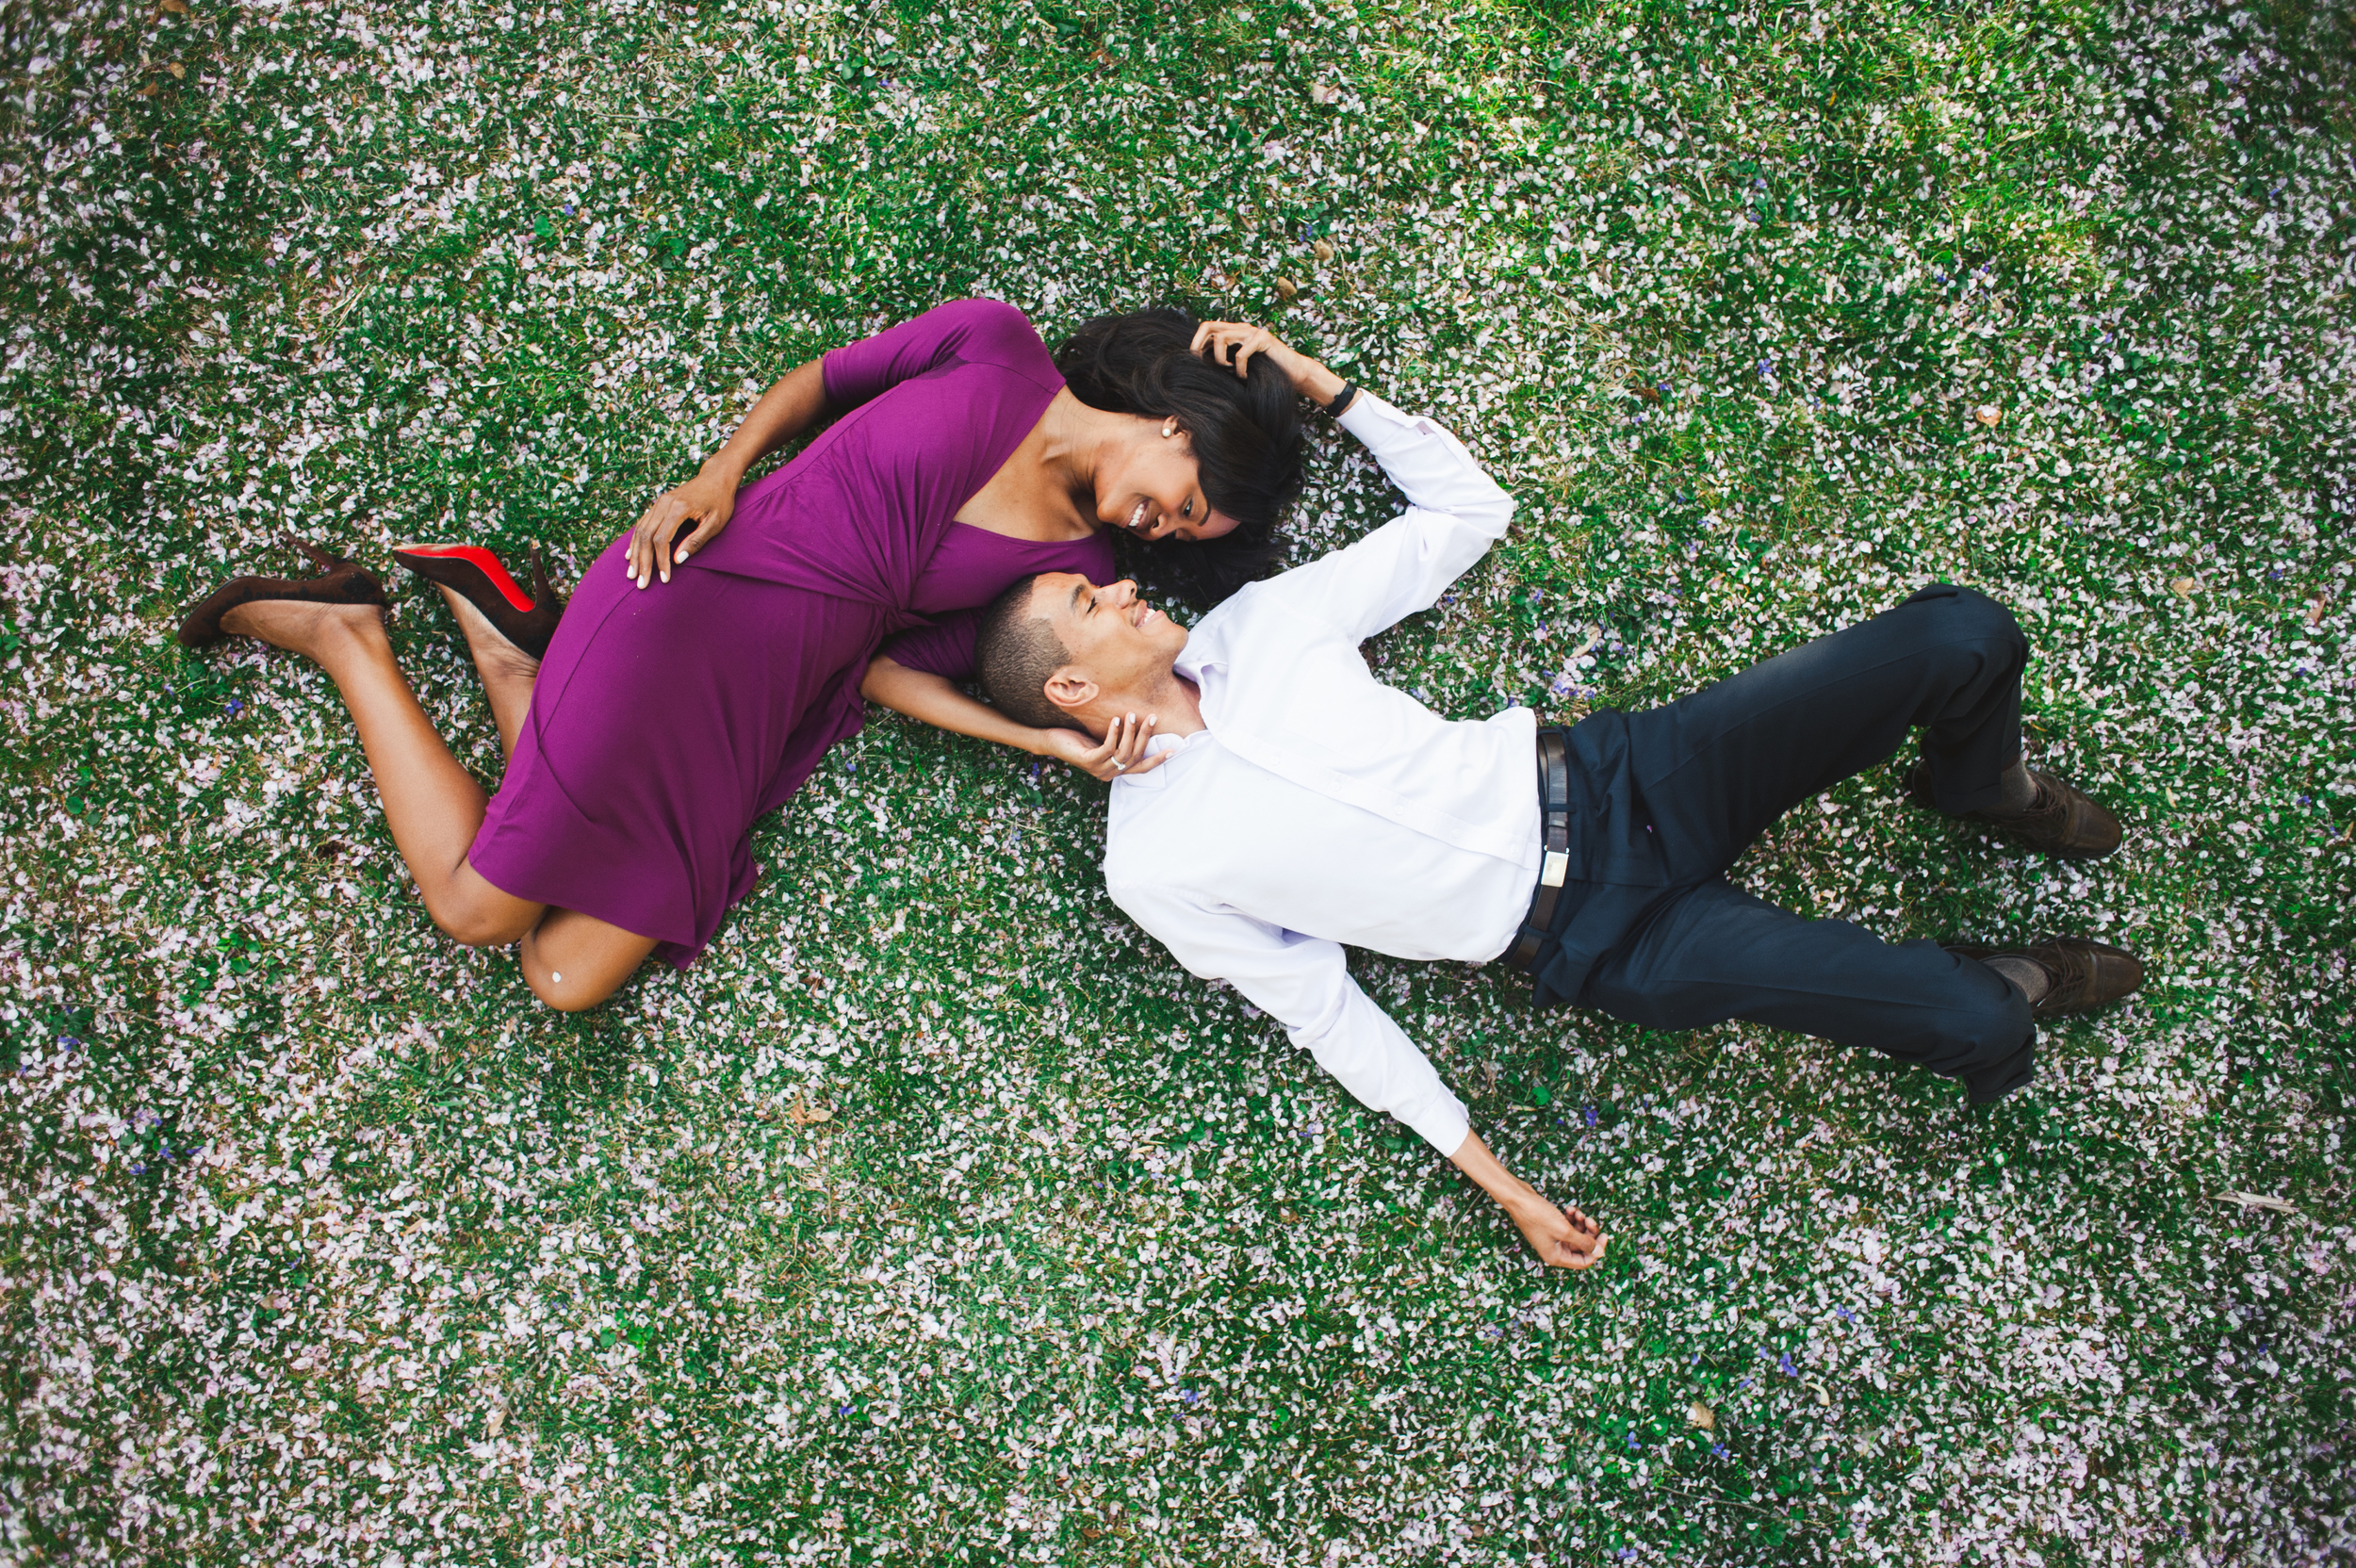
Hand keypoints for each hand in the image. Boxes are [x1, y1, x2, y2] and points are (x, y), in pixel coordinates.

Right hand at [625, 465, 737, 587]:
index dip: (661, 561)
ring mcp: (659, 502)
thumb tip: (677, 560)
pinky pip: (642, 524)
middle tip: (639, 582)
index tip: (664, 578)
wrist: (716, 477)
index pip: (662, 539)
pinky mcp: (658, 504)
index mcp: (678, 508)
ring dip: (635, 553)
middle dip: (642, 561)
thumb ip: (697, 541)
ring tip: (632, 573)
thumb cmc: (720, 501)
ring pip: (640, 530)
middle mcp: (664, 503)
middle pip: (646, 536)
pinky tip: (631, 555)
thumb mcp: (715, 523)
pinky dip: (635, 541)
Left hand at [1038, 713, 1166, 781]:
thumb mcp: (1104, 740)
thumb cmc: (1079, 738)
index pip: (1141, 768)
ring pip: (1124, 752)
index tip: (1172, 750)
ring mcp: (1099, 769)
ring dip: (1131, 732)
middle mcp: (1109, 773)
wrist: (1053, 742)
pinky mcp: (1088, 762)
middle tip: (1152, 717)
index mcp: (1116, 770)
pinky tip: (1116, 720)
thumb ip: (1120, 740)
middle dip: (1146, 736)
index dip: (1157, 760)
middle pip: (1135, 756)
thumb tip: (1140, 725)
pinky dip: (1114, 733)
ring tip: (1132, 714)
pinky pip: (1108, 747)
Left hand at [1188, 321, 1345, 405]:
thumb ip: (1225, 361)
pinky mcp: (1263, 339)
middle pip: (1208, 326)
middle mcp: (1242, 328)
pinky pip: (1241, 353)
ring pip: (1221, 338)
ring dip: (1221, 360)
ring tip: (1230, 372)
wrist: (1295, 373)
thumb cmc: (1267, 372)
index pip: (1207, 328)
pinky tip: (1244, 377)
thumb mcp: (1240, 366)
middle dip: (1198, 344)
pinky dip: (1239, 369)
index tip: (1194, 361)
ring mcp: (1252, 332)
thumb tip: (1201, 366)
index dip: (1196, 343)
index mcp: (1234, 332)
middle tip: (1201, 363)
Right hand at [1508, 1197, 1607, 1270]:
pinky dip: (1572, 1218)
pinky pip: (1568, 1226)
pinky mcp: (1551, 1228)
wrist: (1518, 1198)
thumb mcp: (1565, 1230)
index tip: (1604, 1235)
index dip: (1596, 1250)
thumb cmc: (1537, 1216)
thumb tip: (1600, 1253)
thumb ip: (1584, 1242)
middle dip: (1588, 1233)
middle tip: (1590, 1220)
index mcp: (1556, 1257)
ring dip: (1580, 1224)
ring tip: (1578, 1212)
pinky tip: (1570, 1209)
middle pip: (1581, 1248)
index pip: (1583, 1262)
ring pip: (1576, 1235)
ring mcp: (1552, 1239)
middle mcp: (1554, 1250)